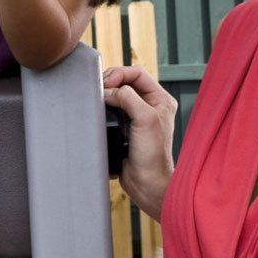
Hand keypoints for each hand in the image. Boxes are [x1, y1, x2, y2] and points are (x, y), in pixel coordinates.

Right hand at [103, 65, 177, 218]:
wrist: (146, 184)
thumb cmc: (153, 155)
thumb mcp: (145, 119)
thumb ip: (128, 98)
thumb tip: (109, 90)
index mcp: (161, 99)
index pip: (137, 73)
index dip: (119, 74)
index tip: (106, 84)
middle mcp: (150, 106)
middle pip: (125, 81)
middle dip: (110, 82)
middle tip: (98, 91)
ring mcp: (137, 117)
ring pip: (117, 95)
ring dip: (106, 94)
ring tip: (96, 99)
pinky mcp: (125, 129)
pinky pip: (111, 111)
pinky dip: (103, 108)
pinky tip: (97, 111)